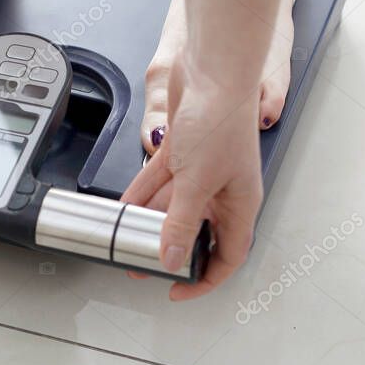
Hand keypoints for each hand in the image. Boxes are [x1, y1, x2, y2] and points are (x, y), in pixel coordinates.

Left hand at [122, 52, 261, 299]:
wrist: (212, 72)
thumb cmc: (221, 120)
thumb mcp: (197, 182)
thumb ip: (181, 223)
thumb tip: (172, 258)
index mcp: (240, 203)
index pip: (228, 255)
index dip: (206, 279)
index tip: (179, 291)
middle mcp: (223, 190)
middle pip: (196, 232)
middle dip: (170, 251)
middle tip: (144, 265)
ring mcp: (202, 170)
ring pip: (173, 207)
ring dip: (151, 223)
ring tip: (127, 239)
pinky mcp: (183, 152)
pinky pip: (160, 183)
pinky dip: (143, 195)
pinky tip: (124, 207)